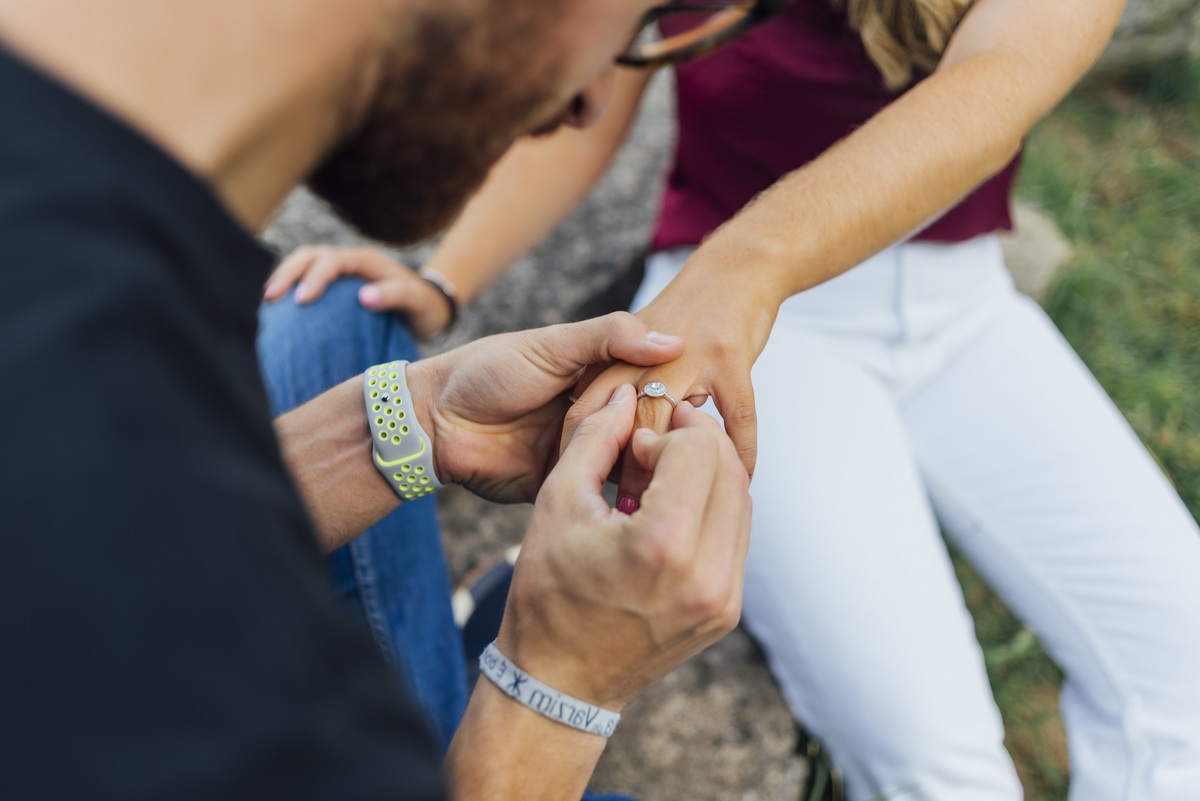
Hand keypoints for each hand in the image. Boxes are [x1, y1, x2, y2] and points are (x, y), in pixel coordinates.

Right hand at [262, 245, 452, 337]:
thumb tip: (365, 297)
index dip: (315, 277)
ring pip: (304, 264)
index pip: (333, 261)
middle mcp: (349, 261)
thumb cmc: (423, 306)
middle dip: (288, 273)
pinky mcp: (334, 286)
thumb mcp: (417, 301)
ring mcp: (340, 272)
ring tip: (268, 301)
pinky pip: (307, 281)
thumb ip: (396, 295)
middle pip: (310, 256)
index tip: (301, 301)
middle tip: (272, 298)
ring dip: (284, 277)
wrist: (427, 308)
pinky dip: (291, 290)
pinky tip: (278, 311)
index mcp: (366, 261)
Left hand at [405, 312, 683, 503]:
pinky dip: (617, 495)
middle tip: (685, 442)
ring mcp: (583, 452)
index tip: (700, 399)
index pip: (654, 383)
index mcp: (599, 376)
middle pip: (648, 427)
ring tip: (669, 472)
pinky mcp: (566, 486)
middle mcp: (598, 414)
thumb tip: (675, 341)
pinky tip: (642, 498)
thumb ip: (610, 337)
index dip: (677, 390)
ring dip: (646, 466)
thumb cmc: (488, 372)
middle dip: (665, 434)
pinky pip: (599, 494)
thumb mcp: (552, 345)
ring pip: (630, 462)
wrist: (435, 421)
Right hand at [497, 388, 751, 709]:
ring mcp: (723, 598)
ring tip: (663, 478)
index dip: (670, 430)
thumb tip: (625, 395)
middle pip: (731, 470)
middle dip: (697, 443)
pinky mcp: (726, 611)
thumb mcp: (557, 503)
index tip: (636, 442)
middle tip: (657, 444)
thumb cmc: (547, 592)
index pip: (699, 449)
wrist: (560, 681)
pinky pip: (736, 538)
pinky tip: (674, 510)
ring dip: (710, 474)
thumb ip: (594, 438)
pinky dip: (713, 510)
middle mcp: (705, 574)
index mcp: (661, 544)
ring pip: (742, 502)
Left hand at [564, 263, 778, 506]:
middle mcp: (638, 359)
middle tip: (633, 523)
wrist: (735, 268)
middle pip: (622, 430)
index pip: (585, 424)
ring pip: (669, 427)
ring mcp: (684, 358)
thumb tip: (601, 459)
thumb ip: (609, 395)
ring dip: (673, 472)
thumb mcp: (636, 349)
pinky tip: (742, 478)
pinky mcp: (727, 355)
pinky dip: (740, 451)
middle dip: (625, 479)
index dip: (587, 468)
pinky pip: (735, 417)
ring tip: (678, 510)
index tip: (598, 509)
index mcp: (607, 363)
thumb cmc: (686, 316)